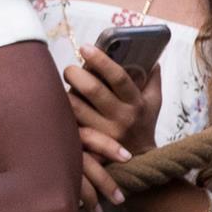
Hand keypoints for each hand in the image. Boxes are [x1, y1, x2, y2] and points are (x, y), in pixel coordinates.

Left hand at [64, 44, 161, 211]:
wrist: (140, 164)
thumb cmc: (143, 125)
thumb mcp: (154, 102)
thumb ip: (152, 79)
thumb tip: (151, 56)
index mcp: (136, 102)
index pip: (119, 77)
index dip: (101, 60)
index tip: (85, 47)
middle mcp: (121, 118)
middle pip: (93, 90)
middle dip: (75, 74)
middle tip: (70, 70)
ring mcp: (104, 134)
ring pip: (75, 107)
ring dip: (65, 93)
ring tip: (64, 87)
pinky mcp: (90, 146)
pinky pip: (69, 125)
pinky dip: (61, 113)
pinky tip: (57, 105)